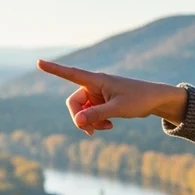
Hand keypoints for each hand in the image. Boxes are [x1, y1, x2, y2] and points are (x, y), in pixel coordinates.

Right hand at [36, 60, 187, 135]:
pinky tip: (108, 126)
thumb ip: (96, 114)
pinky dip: (95, 122)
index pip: (70, 74)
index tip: (38, 62)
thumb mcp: (118, 109)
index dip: (54, 69)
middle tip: (90, 132)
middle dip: (79, 118)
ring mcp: (97, 94)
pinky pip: (90, 114)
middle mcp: (94, 85)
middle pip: (73, 103)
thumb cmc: (139, 99)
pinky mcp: (102, 102)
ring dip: (89, 122)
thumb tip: (77, 121)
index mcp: (96, 80)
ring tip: (106, 128)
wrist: (155, 100)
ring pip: (81, 111)